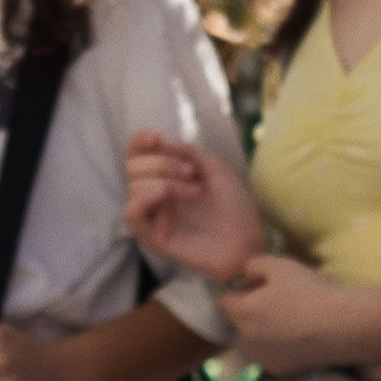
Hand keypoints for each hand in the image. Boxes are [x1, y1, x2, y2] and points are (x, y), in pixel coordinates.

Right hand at [122, 130, 263, 281]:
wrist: (248, 241)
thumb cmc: (235, 208)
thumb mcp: (215, 169)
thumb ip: (187, 152)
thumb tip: (161, 144)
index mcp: (166, 177)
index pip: (136, 155)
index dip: (139, 141)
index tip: (157, 138)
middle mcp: (155, 196)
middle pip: (133, 167)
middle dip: (162, 163)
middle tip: (192, 173)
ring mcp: (154, 217)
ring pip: (134, 187)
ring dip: (165, 181)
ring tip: (195, 192)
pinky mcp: (153, 237)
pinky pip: (131, 214)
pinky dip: (144, 198)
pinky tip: (165, 195)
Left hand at [213, 255, 359, 375]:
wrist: (342, 327)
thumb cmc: (308, 292)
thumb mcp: (279, 265)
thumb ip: (253, 266)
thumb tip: (245, 275)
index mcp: (241, 314)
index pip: (224, 302)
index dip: (239, 291)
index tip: (259, 286)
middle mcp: (246, 341)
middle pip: (238, 324)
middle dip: (250, 313)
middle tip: (276, 302)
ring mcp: (263, 359)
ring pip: (254, 342)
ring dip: (263, 332)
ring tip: (288, 321)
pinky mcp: (281, 371)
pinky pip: (272, 355)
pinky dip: (279, 347)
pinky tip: (298, 337)